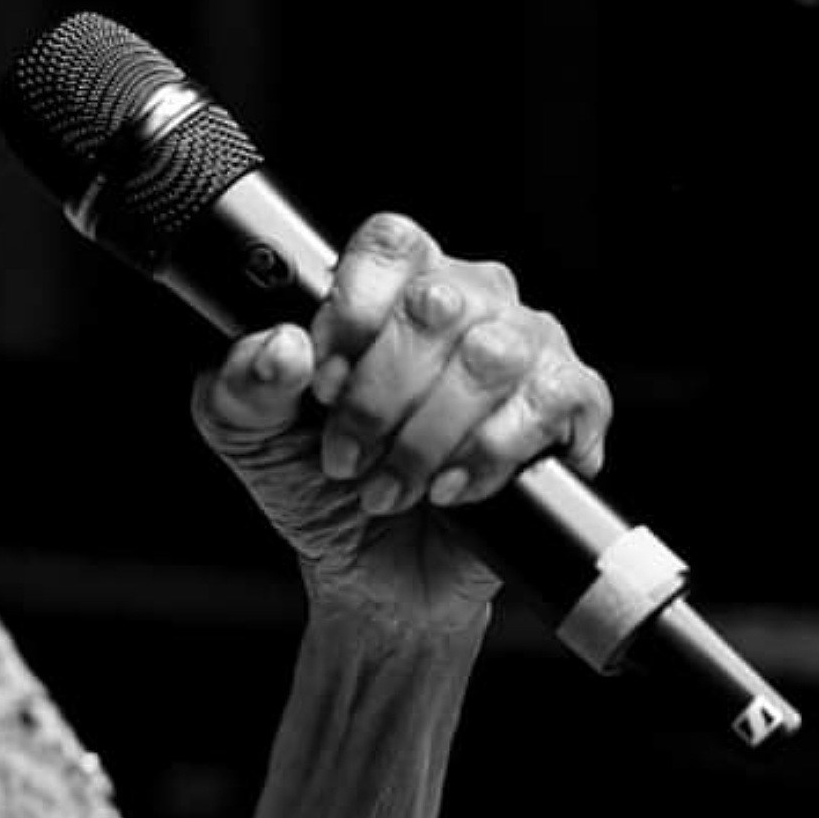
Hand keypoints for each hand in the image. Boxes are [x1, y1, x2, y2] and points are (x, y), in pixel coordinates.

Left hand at [190, 212, 613, 635]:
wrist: (378, 573)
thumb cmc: (318, 484)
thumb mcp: (251, 435)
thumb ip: (245, 382)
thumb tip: (283, 347)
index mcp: (393, 284)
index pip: (391, 244)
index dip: (353, 310)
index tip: (323, 383)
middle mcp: (469, 298)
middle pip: (437, 303)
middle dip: (379, 396)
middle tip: (349, 455)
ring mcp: (529, 345)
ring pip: (491, 356)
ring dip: (429, 435)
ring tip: (395, 483)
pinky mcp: (573, 404)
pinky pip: (548, 403)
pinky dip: (489, 455)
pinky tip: (452, 489)